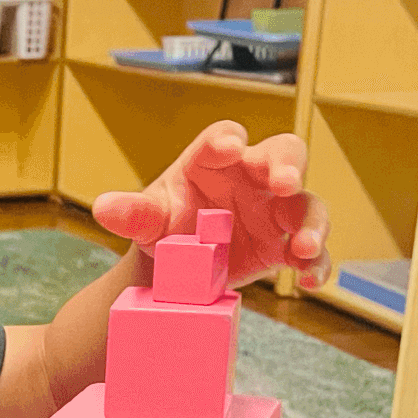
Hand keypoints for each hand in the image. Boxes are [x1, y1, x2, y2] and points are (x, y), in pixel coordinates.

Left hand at [91, 120, 331, 290]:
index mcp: (214, 160)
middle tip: (284, 183)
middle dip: (287, 166)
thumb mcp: (147, 220)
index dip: (227, 139)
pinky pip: (310, 252)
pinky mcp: (282, 246)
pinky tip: (308, 281)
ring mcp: (273, 211)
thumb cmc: (166, 225)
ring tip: (301, 245)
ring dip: (310, 223)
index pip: (224, 137)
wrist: (177, 266)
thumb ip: (131, 213)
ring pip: (306, 205)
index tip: (227, 148)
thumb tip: (103, 208)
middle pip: (283, 155)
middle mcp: (252, 177)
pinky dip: (315, 264)